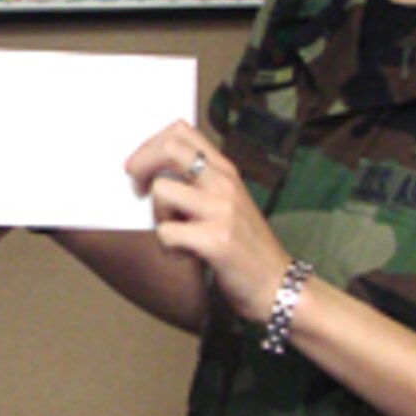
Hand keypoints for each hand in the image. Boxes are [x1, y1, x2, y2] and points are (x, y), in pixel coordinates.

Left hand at [126, 120, 291, 323]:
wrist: (278, 285)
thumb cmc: (245, 246)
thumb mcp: (228, 202)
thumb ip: (198, 183)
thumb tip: (150, 173)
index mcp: (226, 171)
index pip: (182, 131)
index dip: (151, 144)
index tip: (140, 166)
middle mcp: (225, 183)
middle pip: (170, 147)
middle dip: (141, 166)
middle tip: (137, 189)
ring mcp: (222, 209)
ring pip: (162, 190)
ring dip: (158, 216)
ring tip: (177, 233)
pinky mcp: (216, 240)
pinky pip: (166, 233)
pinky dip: (168, 248)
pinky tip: (187, 255)